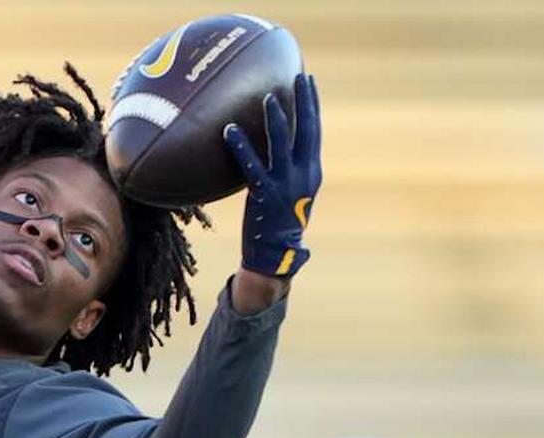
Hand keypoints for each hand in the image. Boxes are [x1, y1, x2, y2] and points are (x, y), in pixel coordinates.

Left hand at [223, 73, 320, 277]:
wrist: (277, 254)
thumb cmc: (282, 222)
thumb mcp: (294, 192)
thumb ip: (290, 167)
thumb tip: (281, 143)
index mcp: (312, 172)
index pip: (314, 132)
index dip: (312, 105)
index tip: (308, 80)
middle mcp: (303, 175)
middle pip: (306, 131)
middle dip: (303, 102)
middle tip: (298, 76)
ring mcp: (285, 185)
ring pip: (282, 145)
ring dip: (276, 119)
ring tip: (268, 97)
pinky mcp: (264, 195)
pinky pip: (252, 166)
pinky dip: (241, 147)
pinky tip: (229, 130)